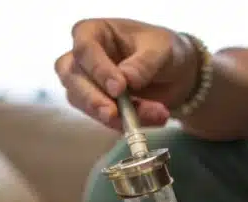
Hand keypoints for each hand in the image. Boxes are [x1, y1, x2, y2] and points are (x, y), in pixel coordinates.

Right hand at [54, 18, 200, 129]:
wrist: (174, 73)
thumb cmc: (161, 49)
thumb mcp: (161, 49)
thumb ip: (144, 63)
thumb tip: (127, 79)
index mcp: (94, 32)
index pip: (84, 48)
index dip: (98, 69)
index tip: (118, 88)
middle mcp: (83, 57)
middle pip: (73, 78)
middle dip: (93, 99)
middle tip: (113, 114)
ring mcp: (84, 82)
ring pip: (82, 102)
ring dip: (114, 115)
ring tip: (152, 115)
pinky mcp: (94, 105)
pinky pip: (100, 118)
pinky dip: (124, 123)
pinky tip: (152, 119)